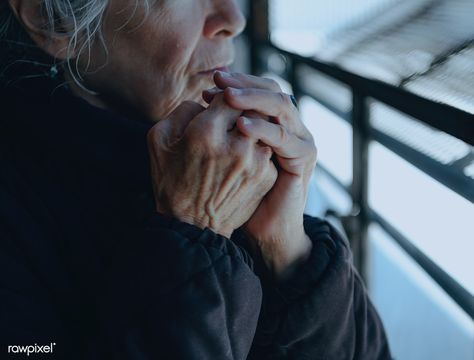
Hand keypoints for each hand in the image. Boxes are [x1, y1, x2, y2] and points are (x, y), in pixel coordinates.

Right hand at [147, 94, 277, 237]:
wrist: (192, 227)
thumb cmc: (172, 183)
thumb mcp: (159, 142)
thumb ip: (181, 111)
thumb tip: (206, 101)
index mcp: (206, 133)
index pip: (230, 96)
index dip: (226, 94)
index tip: (221, 101)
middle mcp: (236, 145)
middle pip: (252, 109)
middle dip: (243, 109)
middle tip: (234, 115)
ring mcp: (256, 162)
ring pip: (263, 128)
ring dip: (253, 128)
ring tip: (238, 136)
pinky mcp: (267, 177)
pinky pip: (268, 149)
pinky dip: (258, 148)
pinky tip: (244, 157)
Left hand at [203, 72, 316, 275]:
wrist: (264, 227)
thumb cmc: (240, 192)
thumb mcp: (227, 154)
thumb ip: (220, 129)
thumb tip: (200, 103)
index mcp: (272, 122)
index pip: (258, 88)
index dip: (236, 81)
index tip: (211, 82)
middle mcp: (288, 125)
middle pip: (272, 89)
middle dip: (244, 83)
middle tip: (219, 80)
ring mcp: (298, 139)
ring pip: (281, 105)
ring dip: (253, 98)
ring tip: (227, 97)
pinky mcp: (303, 157)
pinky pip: (284, 136)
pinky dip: (263, 128)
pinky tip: (241, 125)